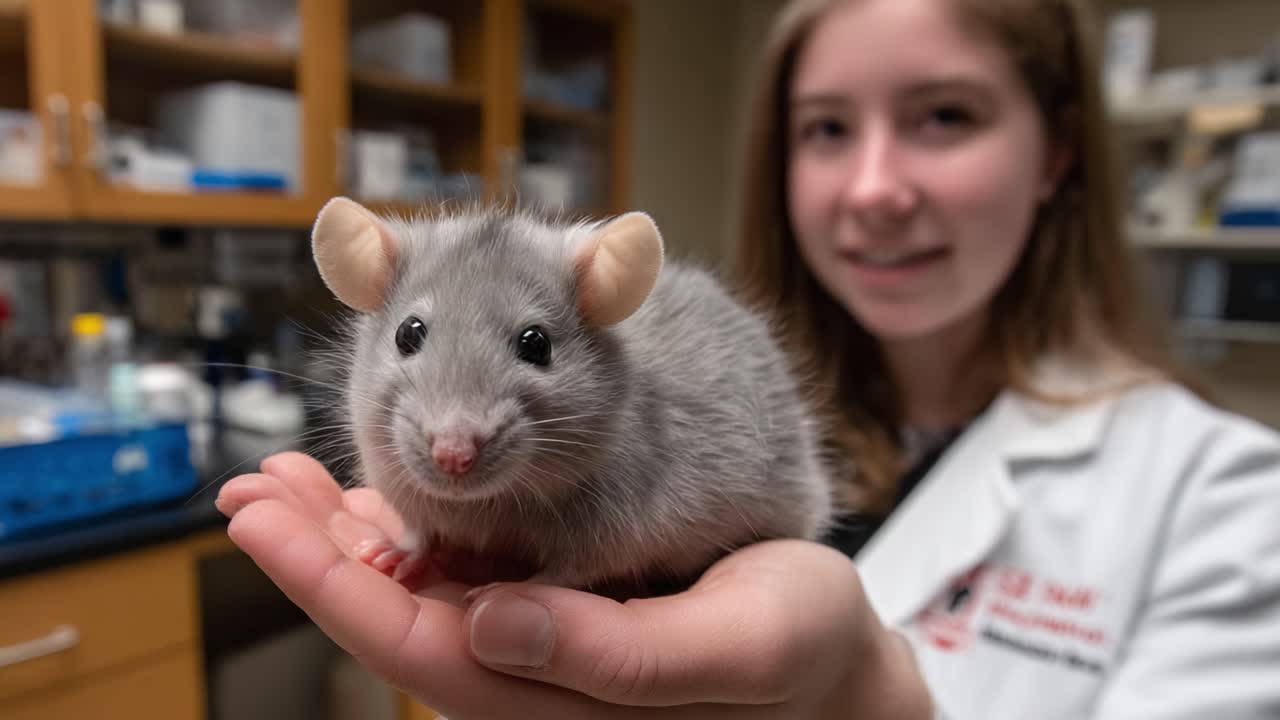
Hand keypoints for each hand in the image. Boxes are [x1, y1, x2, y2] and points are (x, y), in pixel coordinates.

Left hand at [215, 452, 932, 718]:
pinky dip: (409, 529)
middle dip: (313, 553)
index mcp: (555, 702)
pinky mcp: (553, 609)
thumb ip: (614, 655)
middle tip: (248, 485)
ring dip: (346, 536)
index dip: (329, 586)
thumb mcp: (733, 648)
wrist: (833, 656)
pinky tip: (372, 493)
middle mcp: (528, 678)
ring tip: (283, 478)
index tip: (264, 521)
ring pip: (418, 591)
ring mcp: (536, 643)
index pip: (415, 647)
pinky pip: (462, 572)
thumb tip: (487, 624)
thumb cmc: (799, 651)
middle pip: (393, 617)